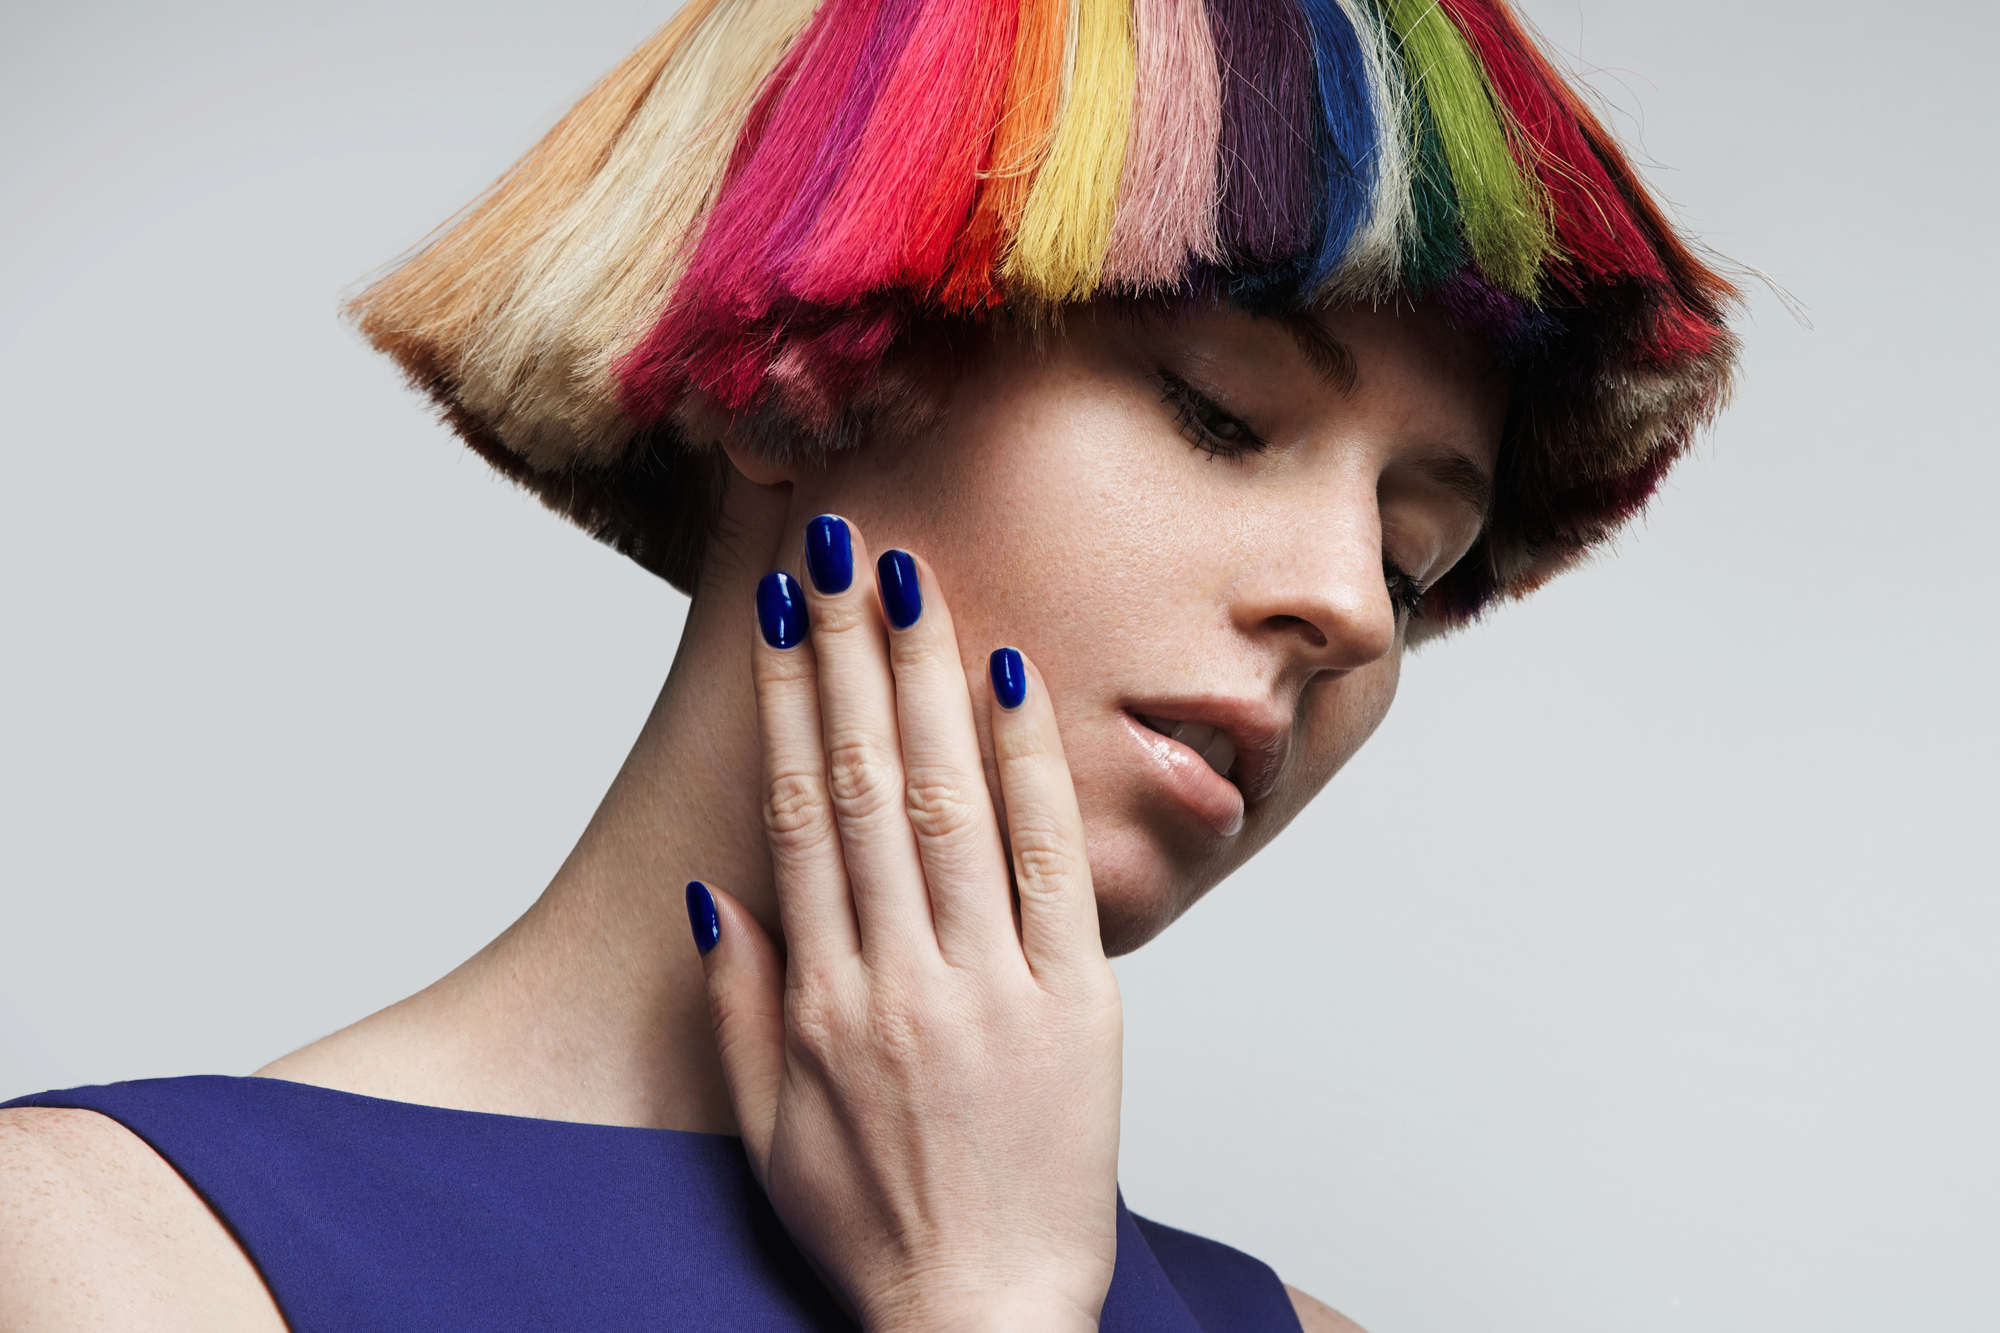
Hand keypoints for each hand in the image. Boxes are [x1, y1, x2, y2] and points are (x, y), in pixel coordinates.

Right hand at [688, 514, 1121, 1331]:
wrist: (983, 1320)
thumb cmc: (876, 1229)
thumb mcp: (766, 1132)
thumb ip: (739, 1003)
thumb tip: (718, 885)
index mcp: (821, 1002)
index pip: (800, 815)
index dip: (790, 706)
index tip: (785, 617)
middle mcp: (901, 976)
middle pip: (869, 783)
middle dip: (853, 656)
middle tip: (844, 552)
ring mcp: (993, 985)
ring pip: (951, 803)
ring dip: (930, 682)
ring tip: (913, 584)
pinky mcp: (1079, 1004)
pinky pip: (1053, 863)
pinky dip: (1033, 769)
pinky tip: (1016, 684)